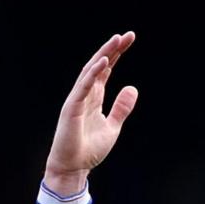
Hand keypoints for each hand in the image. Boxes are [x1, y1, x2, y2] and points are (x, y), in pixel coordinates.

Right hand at [44, 32, 138, 195]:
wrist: (73, 168)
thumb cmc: (88, 150)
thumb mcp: (112, 128)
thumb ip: (121, 108)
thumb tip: (132, 88)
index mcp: (94, 97)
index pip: (106, 70)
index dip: (117, 54)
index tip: (130, 39)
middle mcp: (85, 94)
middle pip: (99, 65)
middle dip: (113, 49)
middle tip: (127, 35)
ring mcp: (77, 100)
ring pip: (90, 71)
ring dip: (104, 55)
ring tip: (116, 40)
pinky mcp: (72, 108)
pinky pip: (83, 87)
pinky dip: (93, 73)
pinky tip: (104, 61)